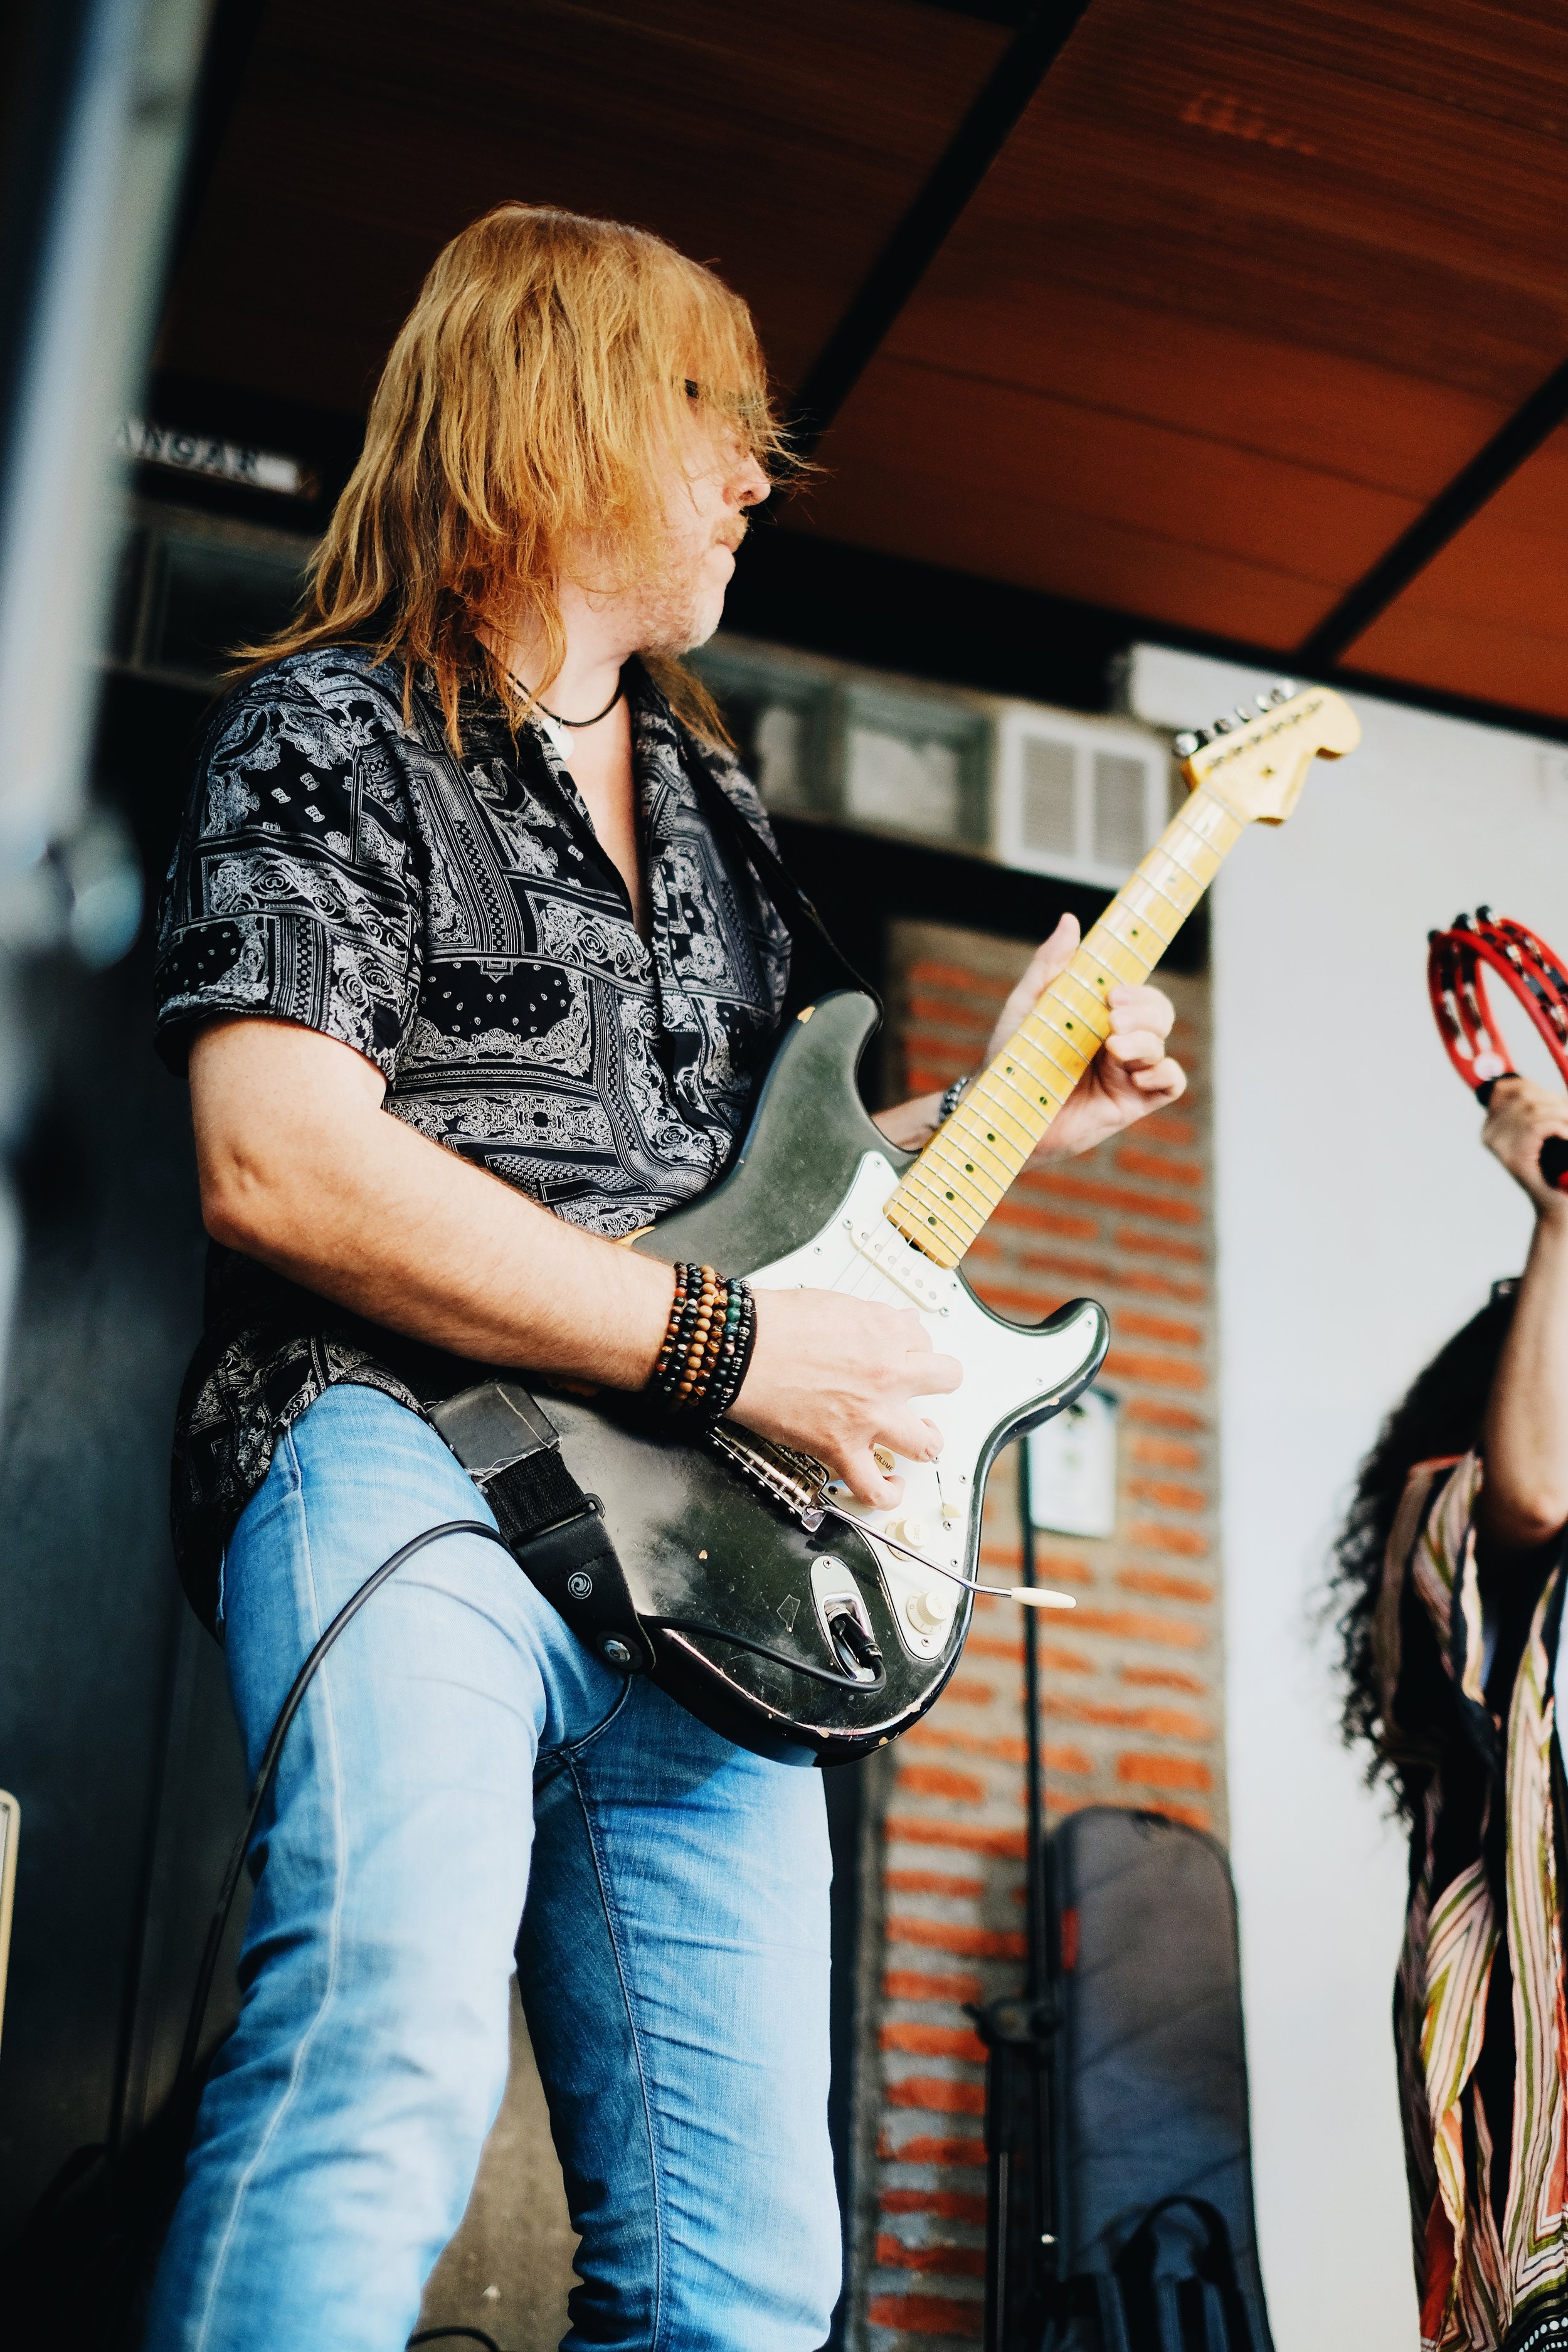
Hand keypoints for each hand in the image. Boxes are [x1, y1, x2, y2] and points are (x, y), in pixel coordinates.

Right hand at [730, 1288, 961, 1506]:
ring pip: (927, 1442)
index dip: (910, 1348)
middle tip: (920, 1388)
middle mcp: (888, 1374)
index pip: (923, 1340)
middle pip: (946, 1379)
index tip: (898, 1353)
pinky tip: (890, 1486)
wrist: (740, 1349)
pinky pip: (875, 1488)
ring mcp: (869, 1416)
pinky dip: (887, 1494)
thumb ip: (871, 1318)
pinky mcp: (841, 1449)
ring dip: (927, 1439)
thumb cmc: (774, 1323)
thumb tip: (894, 1324)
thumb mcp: (835, 1303)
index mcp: (885, 1332)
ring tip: (918, 1437)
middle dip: (936, 1382)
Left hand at [987, 914, 1185, 1160]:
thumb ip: (1050, 965)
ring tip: (1113, 1047)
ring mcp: (1127, 1073)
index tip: (1112, 992)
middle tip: (1112, 1017)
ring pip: (1162, 1045)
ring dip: (1144, 1041)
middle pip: (1160, 1014)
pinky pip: (1171, 1084)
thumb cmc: (1010, 1059)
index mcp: (1098, 1016)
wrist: (1000, 1112)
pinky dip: (1163, 1073)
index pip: (1139, 992)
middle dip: (1145, 1011)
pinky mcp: (1131, 1104)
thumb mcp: (1026, 1006)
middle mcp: (1118, 1042)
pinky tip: (1135, 1074)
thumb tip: (1071, 920)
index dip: (1138, 989)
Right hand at [1482, 1075, 1567, 1218]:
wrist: (1560, 1206)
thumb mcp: (1543, 1129)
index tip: (1553, 1102)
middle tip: (1567, 1120)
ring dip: (1561, 1115)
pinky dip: (1560, 1128)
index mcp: (1493, 1126)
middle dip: (1555, 1102)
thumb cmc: (1557, 1168)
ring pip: (1533, 1109)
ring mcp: (1500, 1147)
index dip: (1532, 1087)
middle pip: (1524, 1095)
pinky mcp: (1514, 1158)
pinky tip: (1565, 1137)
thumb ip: (1533, 1106)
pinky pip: (1539, 1125)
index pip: (1505, 1087)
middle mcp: (1490, 1135)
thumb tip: (1521, 1081)